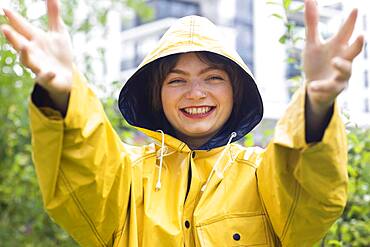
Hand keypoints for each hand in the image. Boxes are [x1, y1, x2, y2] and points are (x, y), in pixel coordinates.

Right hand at [1, 0, 72, 112]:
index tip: (5, 9)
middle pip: (19, 44)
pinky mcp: (48, 78)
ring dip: (25, 54)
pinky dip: (48, 75)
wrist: (67, 76)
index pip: (22, 27)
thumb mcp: (58, 32)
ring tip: (24, 47)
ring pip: (27, 61)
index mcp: (35, 39)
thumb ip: (53, 15)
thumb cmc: (59, 53)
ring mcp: (39, 65)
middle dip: (12, 37)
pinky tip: (51, 71)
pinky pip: (46, 77)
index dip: (14, 19)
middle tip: (4, 28)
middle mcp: (33, 52)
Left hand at [303, 0, 363, 114]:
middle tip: (362, 35)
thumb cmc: (316, 63)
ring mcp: (340, 75)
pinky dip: (320, 86)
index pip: (346, 32)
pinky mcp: (333, 89)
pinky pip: (328, 88)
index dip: (350, 21)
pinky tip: (311, 86)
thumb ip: (312, 23)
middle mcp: (343, 59)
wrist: (314, 88)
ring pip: (346, 71)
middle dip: (358, 44)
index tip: (355, 9)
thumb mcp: (311, 43)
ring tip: (333, 61)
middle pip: (354, 51)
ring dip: (341, 66)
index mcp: (338, 46)